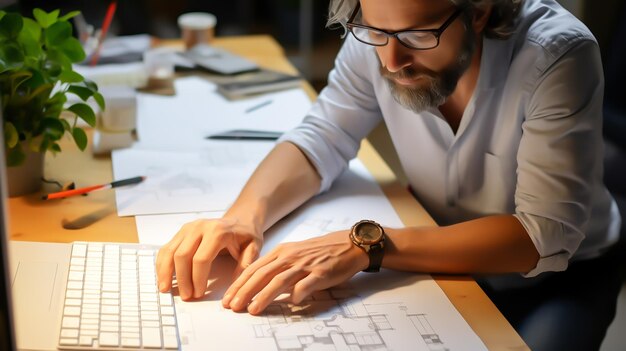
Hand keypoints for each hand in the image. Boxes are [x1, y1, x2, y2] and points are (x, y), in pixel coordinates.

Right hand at [156, 218, 261, 299]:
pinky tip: (163, 277)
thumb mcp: (253, 248)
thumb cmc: (246, 234)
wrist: (240, 219)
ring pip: (170, 251)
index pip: (201, 258)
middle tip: (186, 296)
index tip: (199, 293)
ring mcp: (188, 228)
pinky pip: (167, 248)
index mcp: (217, 231)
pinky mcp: (181, 232)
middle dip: (182, 279)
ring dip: (166, 272)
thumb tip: (235, 287)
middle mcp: (199, 227)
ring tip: (166, 289)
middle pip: (182, 256)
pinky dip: (162, 264)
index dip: (197, 279)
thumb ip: (245, 266)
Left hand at [221, 230, 367, 314]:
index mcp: (281, 252)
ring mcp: (305, 264)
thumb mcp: (293, 255)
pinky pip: (307, 284)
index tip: (228, 298)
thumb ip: (277, 267)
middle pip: (262, 274)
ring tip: (252, 309)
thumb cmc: (319, 252)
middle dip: (245, 291)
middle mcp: (290, 257)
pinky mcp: (321, 272)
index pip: (254, 268)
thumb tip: (257, 285)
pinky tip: (292, 302)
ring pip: (280, 280)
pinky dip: (298, 293)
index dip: (239, 284)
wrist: (347, 245)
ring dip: (264, 295)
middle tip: (233, 306)